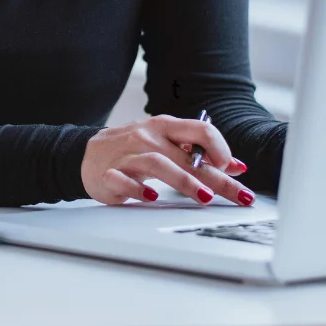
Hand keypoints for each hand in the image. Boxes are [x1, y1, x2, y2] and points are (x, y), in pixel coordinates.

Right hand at [82, 115, 253, 206]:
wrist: (87, 154)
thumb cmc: (133, 150)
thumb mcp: (167, 144)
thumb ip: (199, 154)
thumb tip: (236, 166)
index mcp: (165, 127)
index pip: (201, 130)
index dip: (220, 148)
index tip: (233, 168)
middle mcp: (148, 137)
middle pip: (187, 155)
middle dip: (216, 176)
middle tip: (238, 194)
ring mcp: (128, 155)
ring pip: (158, 163)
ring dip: (184, 181)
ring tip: (204, 197)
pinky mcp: (109, 173)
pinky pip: (123, 180)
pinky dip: (137, 189)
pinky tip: (152, 198)